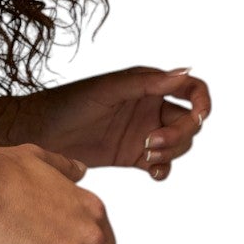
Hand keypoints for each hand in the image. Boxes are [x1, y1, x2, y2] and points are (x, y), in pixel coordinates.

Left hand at [0, 67, 212, 181]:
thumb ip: (148, 82)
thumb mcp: (110, 89)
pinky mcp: (131, 156)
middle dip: (179, 134)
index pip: (191, 90)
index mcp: (150, 86)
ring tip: (146, 153)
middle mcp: (150, 108)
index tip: (198, 117)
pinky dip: (163, 170)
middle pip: (187, 123)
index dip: (202, 102)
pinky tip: (154, 173)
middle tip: (151, 142)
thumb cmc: (70, 103)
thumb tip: (185, 71)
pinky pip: (160, 165)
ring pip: (177, 146)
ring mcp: (143, 133)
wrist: (40, 132)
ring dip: (171, 152)